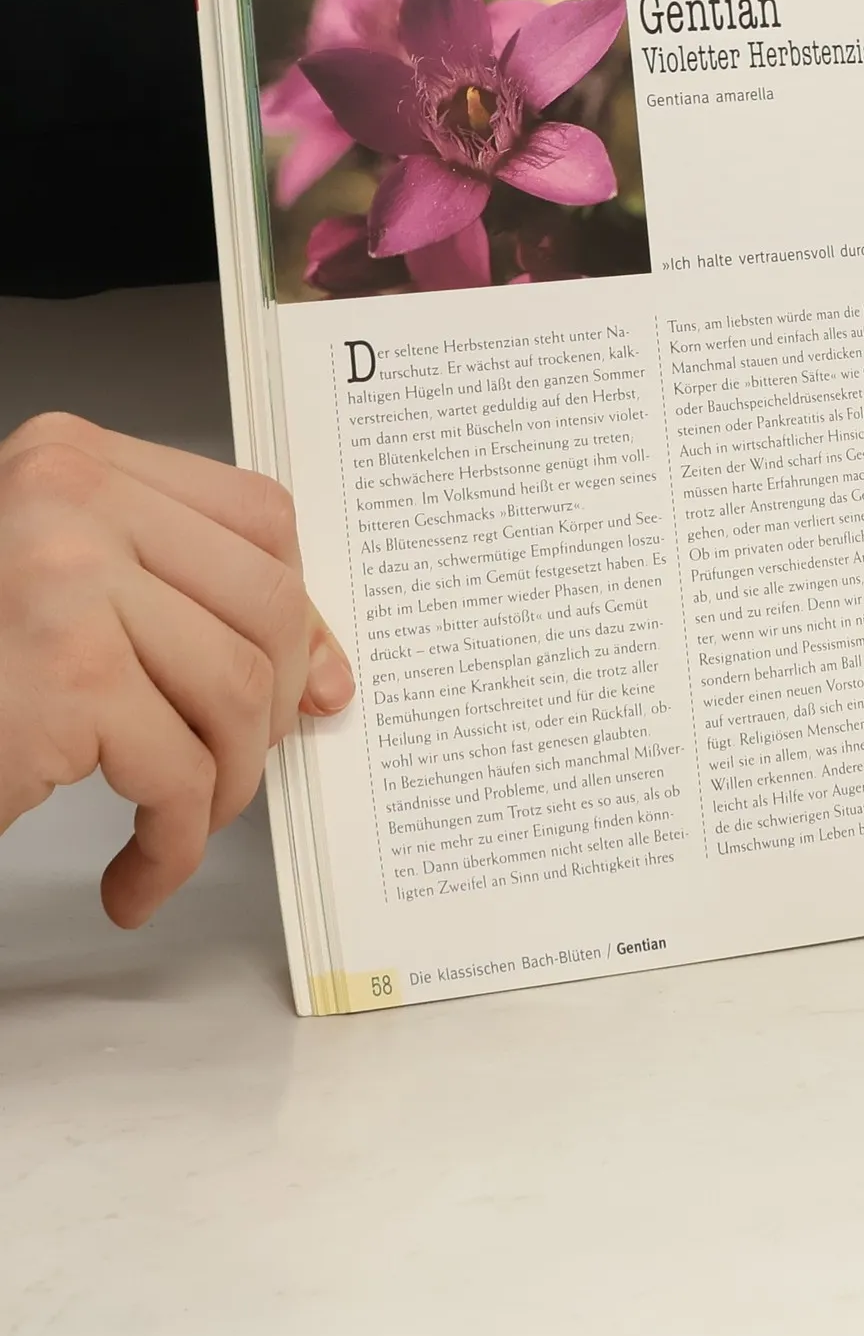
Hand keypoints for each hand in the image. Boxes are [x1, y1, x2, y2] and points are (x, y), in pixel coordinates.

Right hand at [0, 414, 352, 926]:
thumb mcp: (72, 595)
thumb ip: (188, 603)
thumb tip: (327, 677)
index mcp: (76, 461)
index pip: (258, 517)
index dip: (299, 612)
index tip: (309, 683)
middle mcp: (70, 499)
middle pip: (266, 604)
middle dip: (272, 706)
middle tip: (234, 765)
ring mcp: (66, 582)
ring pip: (237, 691)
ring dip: (224, 782)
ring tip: (182, 820)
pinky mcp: (64, 678)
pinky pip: (178, 774)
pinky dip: (173, 845)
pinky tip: (137, 875)